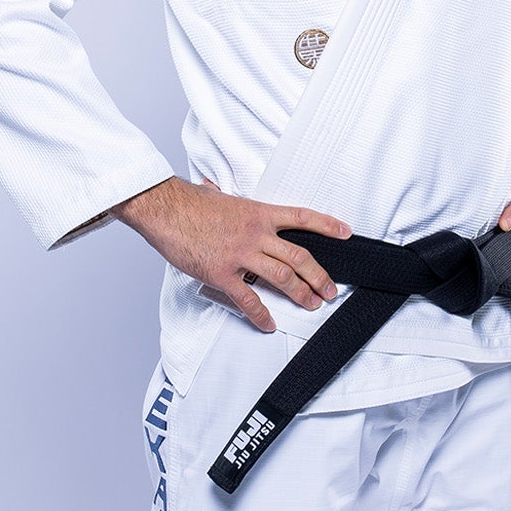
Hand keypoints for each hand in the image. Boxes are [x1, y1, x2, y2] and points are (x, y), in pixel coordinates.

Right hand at [112, 175, 350, 332]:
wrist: (165, 208)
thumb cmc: (187, 203)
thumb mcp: (216, 195)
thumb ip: (225, 197)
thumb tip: (213, 187)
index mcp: (258, 212)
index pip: (302, 217)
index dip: (327, 225)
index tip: (346, 233)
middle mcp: (256, 234)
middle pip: (299, 257)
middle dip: (319, 276)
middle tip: (330, 290)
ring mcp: (241, 254)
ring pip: (282, 278)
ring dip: (301, 294)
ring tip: (312, 305)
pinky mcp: (222, 273)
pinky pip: (248, 299)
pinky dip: (261, 314)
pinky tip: (269, 323)